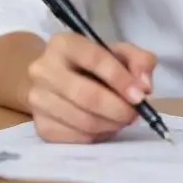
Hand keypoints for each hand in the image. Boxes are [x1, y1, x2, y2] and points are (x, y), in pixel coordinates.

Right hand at [26, 32, 156, 143]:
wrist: (54, 79)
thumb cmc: (92, 64)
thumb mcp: (117, 52)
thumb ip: (139, 61)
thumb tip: (144, 87)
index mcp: (63, 43)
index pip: (95, 59)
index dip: (121, 79)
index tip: (140, 96)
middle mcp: (43, 69)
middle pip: (86, 95)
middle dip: (117, 109)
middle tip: (135, 114)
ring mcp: (37, 99)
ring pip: (82, 121)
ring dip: (110, 125)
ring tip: (122, 120)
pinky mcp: (40, 125)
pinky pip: (75, 138)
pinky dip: (97, 136)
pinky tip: (105, 126)